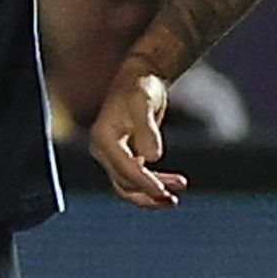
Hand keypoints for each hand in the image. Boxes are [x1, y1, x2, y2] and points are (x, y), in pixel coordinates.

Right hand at [86, 64, 186, 207]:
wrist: (140, 76)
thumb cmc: (141, 86)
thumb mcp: (144, 103)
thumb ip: (147, 130)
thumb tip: (153, 158)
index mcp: (103, 137)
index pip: (123, 169)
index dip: (144, 182)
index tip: (164, 191)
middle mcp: (102, 149)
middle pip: (123, 183)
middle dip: (148, 193)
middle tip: (172, 199)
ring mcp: (112, 154)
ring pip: (128, 186)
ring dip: (150, 195)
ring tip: (174, 200)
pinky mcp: (124, 156)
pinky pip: (136, 178)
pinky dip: (153, 184)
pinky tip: (173, 185)